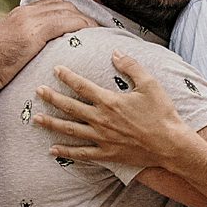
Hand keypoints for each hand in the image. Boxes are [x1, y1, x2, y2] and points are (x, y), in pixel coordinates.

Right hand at [0, 0, 94, 90]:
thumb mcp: (9, 46)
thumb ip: (23, 42)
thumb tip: (35, 51)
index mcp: (19, 14)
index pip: (51, 3)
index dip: (70, 9)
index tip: (83, 19)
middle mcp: (25, 12)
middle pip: (62, 3)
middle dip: (81, 11)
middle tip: (96, 25)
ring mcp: (29, 20)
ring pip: (67, 10)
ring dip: (85, 19)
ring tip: (98, 30)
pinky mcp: (34, 32)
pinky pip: (66, 22)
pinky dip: (82, 25)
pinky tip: (92, 33)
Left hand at [34, 50, 192, 171]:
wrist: (171, 145)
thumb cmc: (162, 114)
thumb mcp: (150, 84)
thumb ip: (131, 67)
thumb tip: (115, 52)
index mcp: (109, 101)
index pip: (82, 86)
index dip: (67, 76)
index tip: (56, 69)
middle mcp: (101, 120)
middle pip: (70, 107)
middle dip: (51, 98)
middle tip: (37, 91)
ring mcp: (102, 139)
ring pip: (70, 130)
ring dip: (51, 124)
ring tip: (36, 120)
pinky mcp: (107, 154)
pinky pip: (82, 153)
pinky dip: (66, 152)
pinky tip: (53, 149)